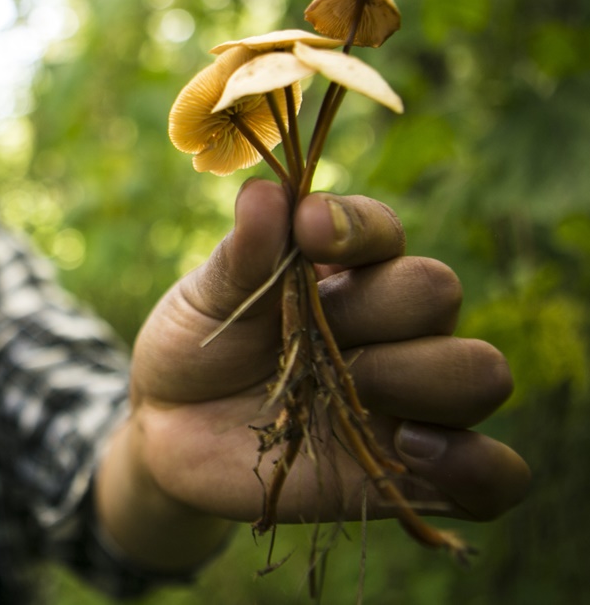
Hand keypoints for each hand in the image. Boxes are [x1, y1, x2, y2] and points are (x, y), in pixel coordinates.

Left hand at [128, 178, 529, 527]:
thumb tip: (267, 192)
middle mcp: (391, 326)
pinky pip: (497, 476)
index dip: (356, 227)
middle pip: (437, 291)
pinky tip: (408, 449)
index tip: (308, 228)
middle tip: (311, 341)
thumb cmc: (196, 348)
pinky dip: (476, 465)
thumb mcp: (204, 299)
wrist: (170, 431)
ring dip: (417, 378)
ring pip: (479, 372)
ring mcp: (409, 399)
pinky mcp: (416, 473)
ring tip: (352, 392)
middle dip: (374, 308)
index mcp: (344, 270)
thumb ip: (242, 255)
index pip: (383, 231)